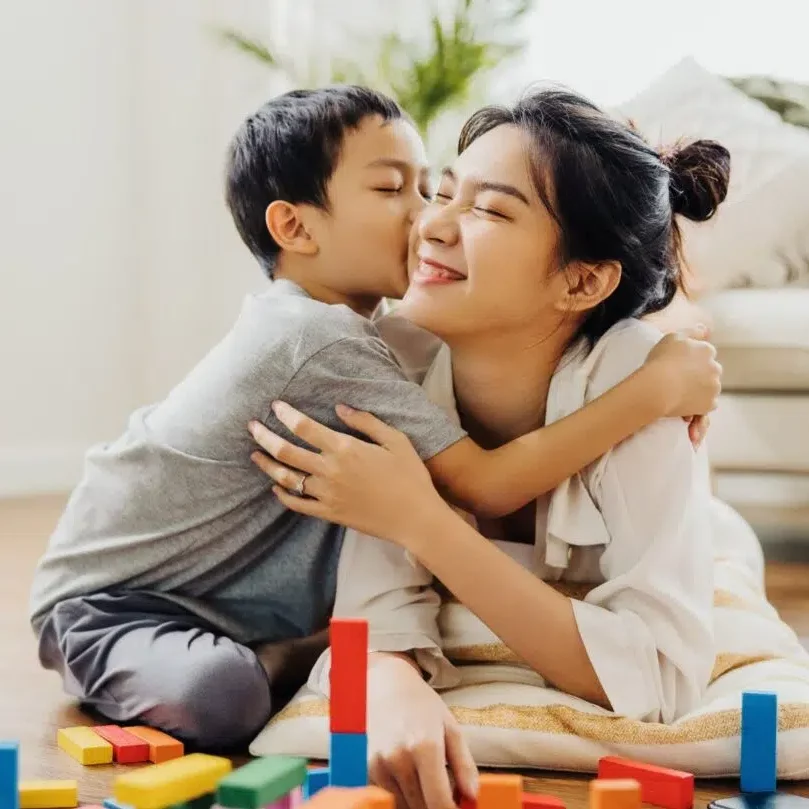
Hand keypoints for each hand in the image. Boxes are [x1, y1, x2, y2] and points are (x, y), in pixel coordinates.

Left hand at [248, 401, 447, 546]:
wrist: (416, 518)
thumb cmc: (410, 476)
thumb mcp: (396, 441)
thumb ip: (366, 422)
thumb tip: (339, 407)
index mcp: (345, 448)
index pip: (304, 427)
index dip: (285, 414)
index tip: (275, 406)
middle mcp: (330, 470)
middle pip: (285, 451)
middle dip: (264, 436)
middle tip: (252, 426)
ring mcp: (326, 494)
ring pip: (286, 478)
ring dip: (266, 465)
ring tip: (254, 454)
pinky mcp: (329, 513)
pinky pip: (297, 504)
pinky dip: (282, 495)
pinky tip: (275, 487)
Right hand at [366, 654, 477, 808]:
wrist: (385, 684)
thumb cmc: (421, 704)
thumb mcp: (450, 728)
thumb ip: (464, 765)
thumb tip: (472, 797)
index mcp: (425, 747)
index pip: (438, 803)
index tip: (457, 808)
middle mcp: (398, 758)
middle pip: (421, 808)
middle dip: (436, 805)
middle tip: (443, 789)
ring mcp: (379, 764)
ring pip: (404, 804)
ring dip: (418, 800)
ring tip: (424, 774)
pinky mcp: (366, 767)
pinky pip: (388, 794)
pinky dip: (401, 791)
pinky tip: (406, 770)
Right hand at [644, 325, 720, 449]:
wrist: (657, 387)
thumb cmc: (661, 361)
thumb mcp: (673, 337)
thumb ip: (692, 332)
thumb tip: (705, 329)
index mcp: (707, 350)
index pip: (704, 354)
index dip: (690, 360)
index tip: (677, 366)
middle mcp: (715, 368)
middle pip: (709, 371)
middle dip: (698, 375)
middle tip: (677, 380)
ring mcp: (714, 387)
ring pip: (709, 388)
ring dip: (698, 390)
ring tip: (677, 394)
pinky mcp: (709, 404)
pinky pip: (707, 405)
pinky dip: (698, 405)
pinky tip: (684, 405)